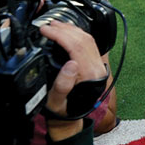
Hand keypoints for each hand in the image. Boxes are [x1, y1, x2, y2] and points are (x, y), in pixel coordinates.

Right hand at [40, 20, 107, 140]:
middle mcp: (97, 69)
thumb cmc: (61, 111)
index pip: (76, 46)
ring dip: (72, 30)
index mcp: (89, 76)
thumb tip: (71, 63)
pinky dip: (78, 35)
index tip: (45, 30)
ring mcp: (98, 67)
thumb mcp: (55, 101)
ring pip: (88, 40)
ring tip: (56, 25)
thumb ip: (62, 85)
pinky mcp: (96, 66)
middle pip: (83, 39)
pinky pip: (90, 44)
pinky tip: (68, 32)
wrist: (70, 120)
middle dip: (64, 29)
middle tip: (48, 25)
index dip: (59, 35)